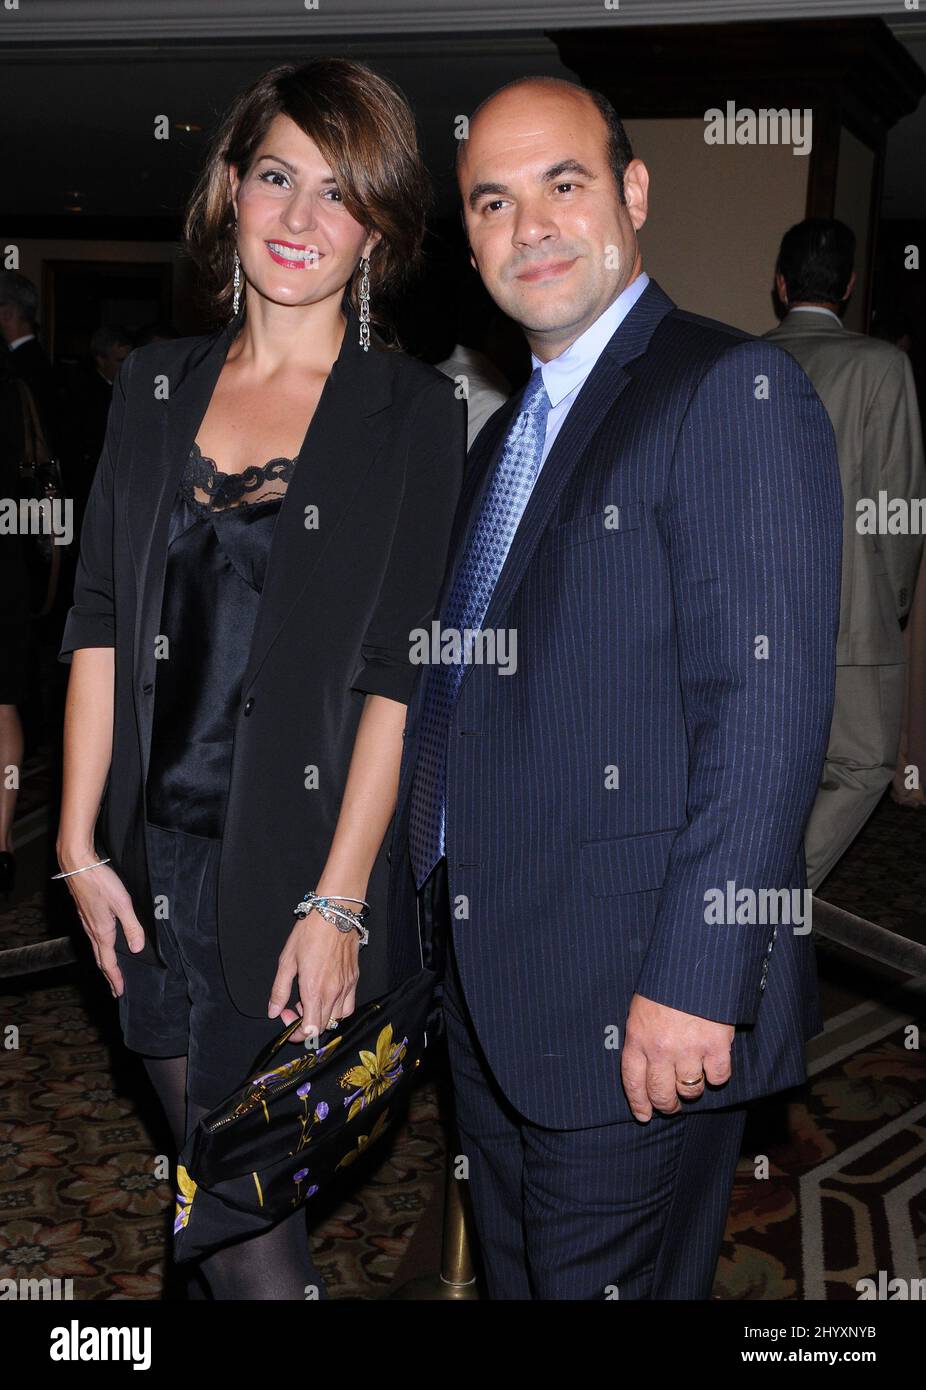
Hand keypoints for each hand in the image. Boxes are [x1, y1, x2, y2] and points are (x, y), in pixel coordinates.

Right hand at [59, 859, 146, 997]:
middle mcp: (92, 930)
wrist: (77, 865)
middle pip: (101, 959)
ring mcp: (86, 922)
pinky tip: (104, 944)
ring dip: (104, 963)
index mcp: (102, 931)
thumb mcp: (123, 904)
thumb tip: (137, 949)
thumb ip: (132, 926)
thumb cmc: (101, 882)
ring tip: (111, 971)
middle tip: (115, 989)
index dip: (115, 978)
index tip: (119, 992)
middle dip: (109, 975)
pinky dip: (100, 949)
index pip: (109, 962)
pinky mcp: (85, 913)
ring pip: (96, 949)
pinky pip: (94, 938)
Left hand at [268, 909, 359, 1044]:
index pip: (310, 1029)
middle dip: (305, 1024)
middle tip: (294, 1007)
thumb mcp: (287, 960)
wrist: (335, 914)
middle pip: (322, 1027)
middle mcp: (333, 993)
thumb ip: (280, 989)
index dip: (297, 1033)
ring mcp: (346, 987)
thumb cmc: (310, 933)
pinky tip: (326, 996)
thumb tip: (273, 1010)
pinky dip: (337, 1010)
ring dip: (321, 1017)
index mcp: (314, 990)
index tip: (287, 1019)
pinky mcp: (354, 980)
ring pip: (336, 1019)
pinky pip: (348, 1006)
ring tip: (310, 1002)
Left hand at [621, 992, 734, 1121]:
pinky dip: (717, 1075)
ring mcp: (689, 1049)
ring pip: (690, 1089)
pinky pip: (718, 1077)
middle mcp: (660, 1049)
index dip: (639, 1103)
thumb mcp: (643, 1006)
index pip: (633, 1081)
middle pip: (661, 1093)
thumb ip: (643, 1035)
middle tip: (672, 1106)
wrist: (695, 961)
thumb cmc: (666, 982)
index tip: (643, 1115)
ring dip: (692, 1089)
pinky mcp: (716, 1046)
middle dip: (667, 1105)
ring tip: (693, 1080)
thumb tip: (646, 1063)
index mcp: (638, 1037)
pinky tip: (714, 1065)